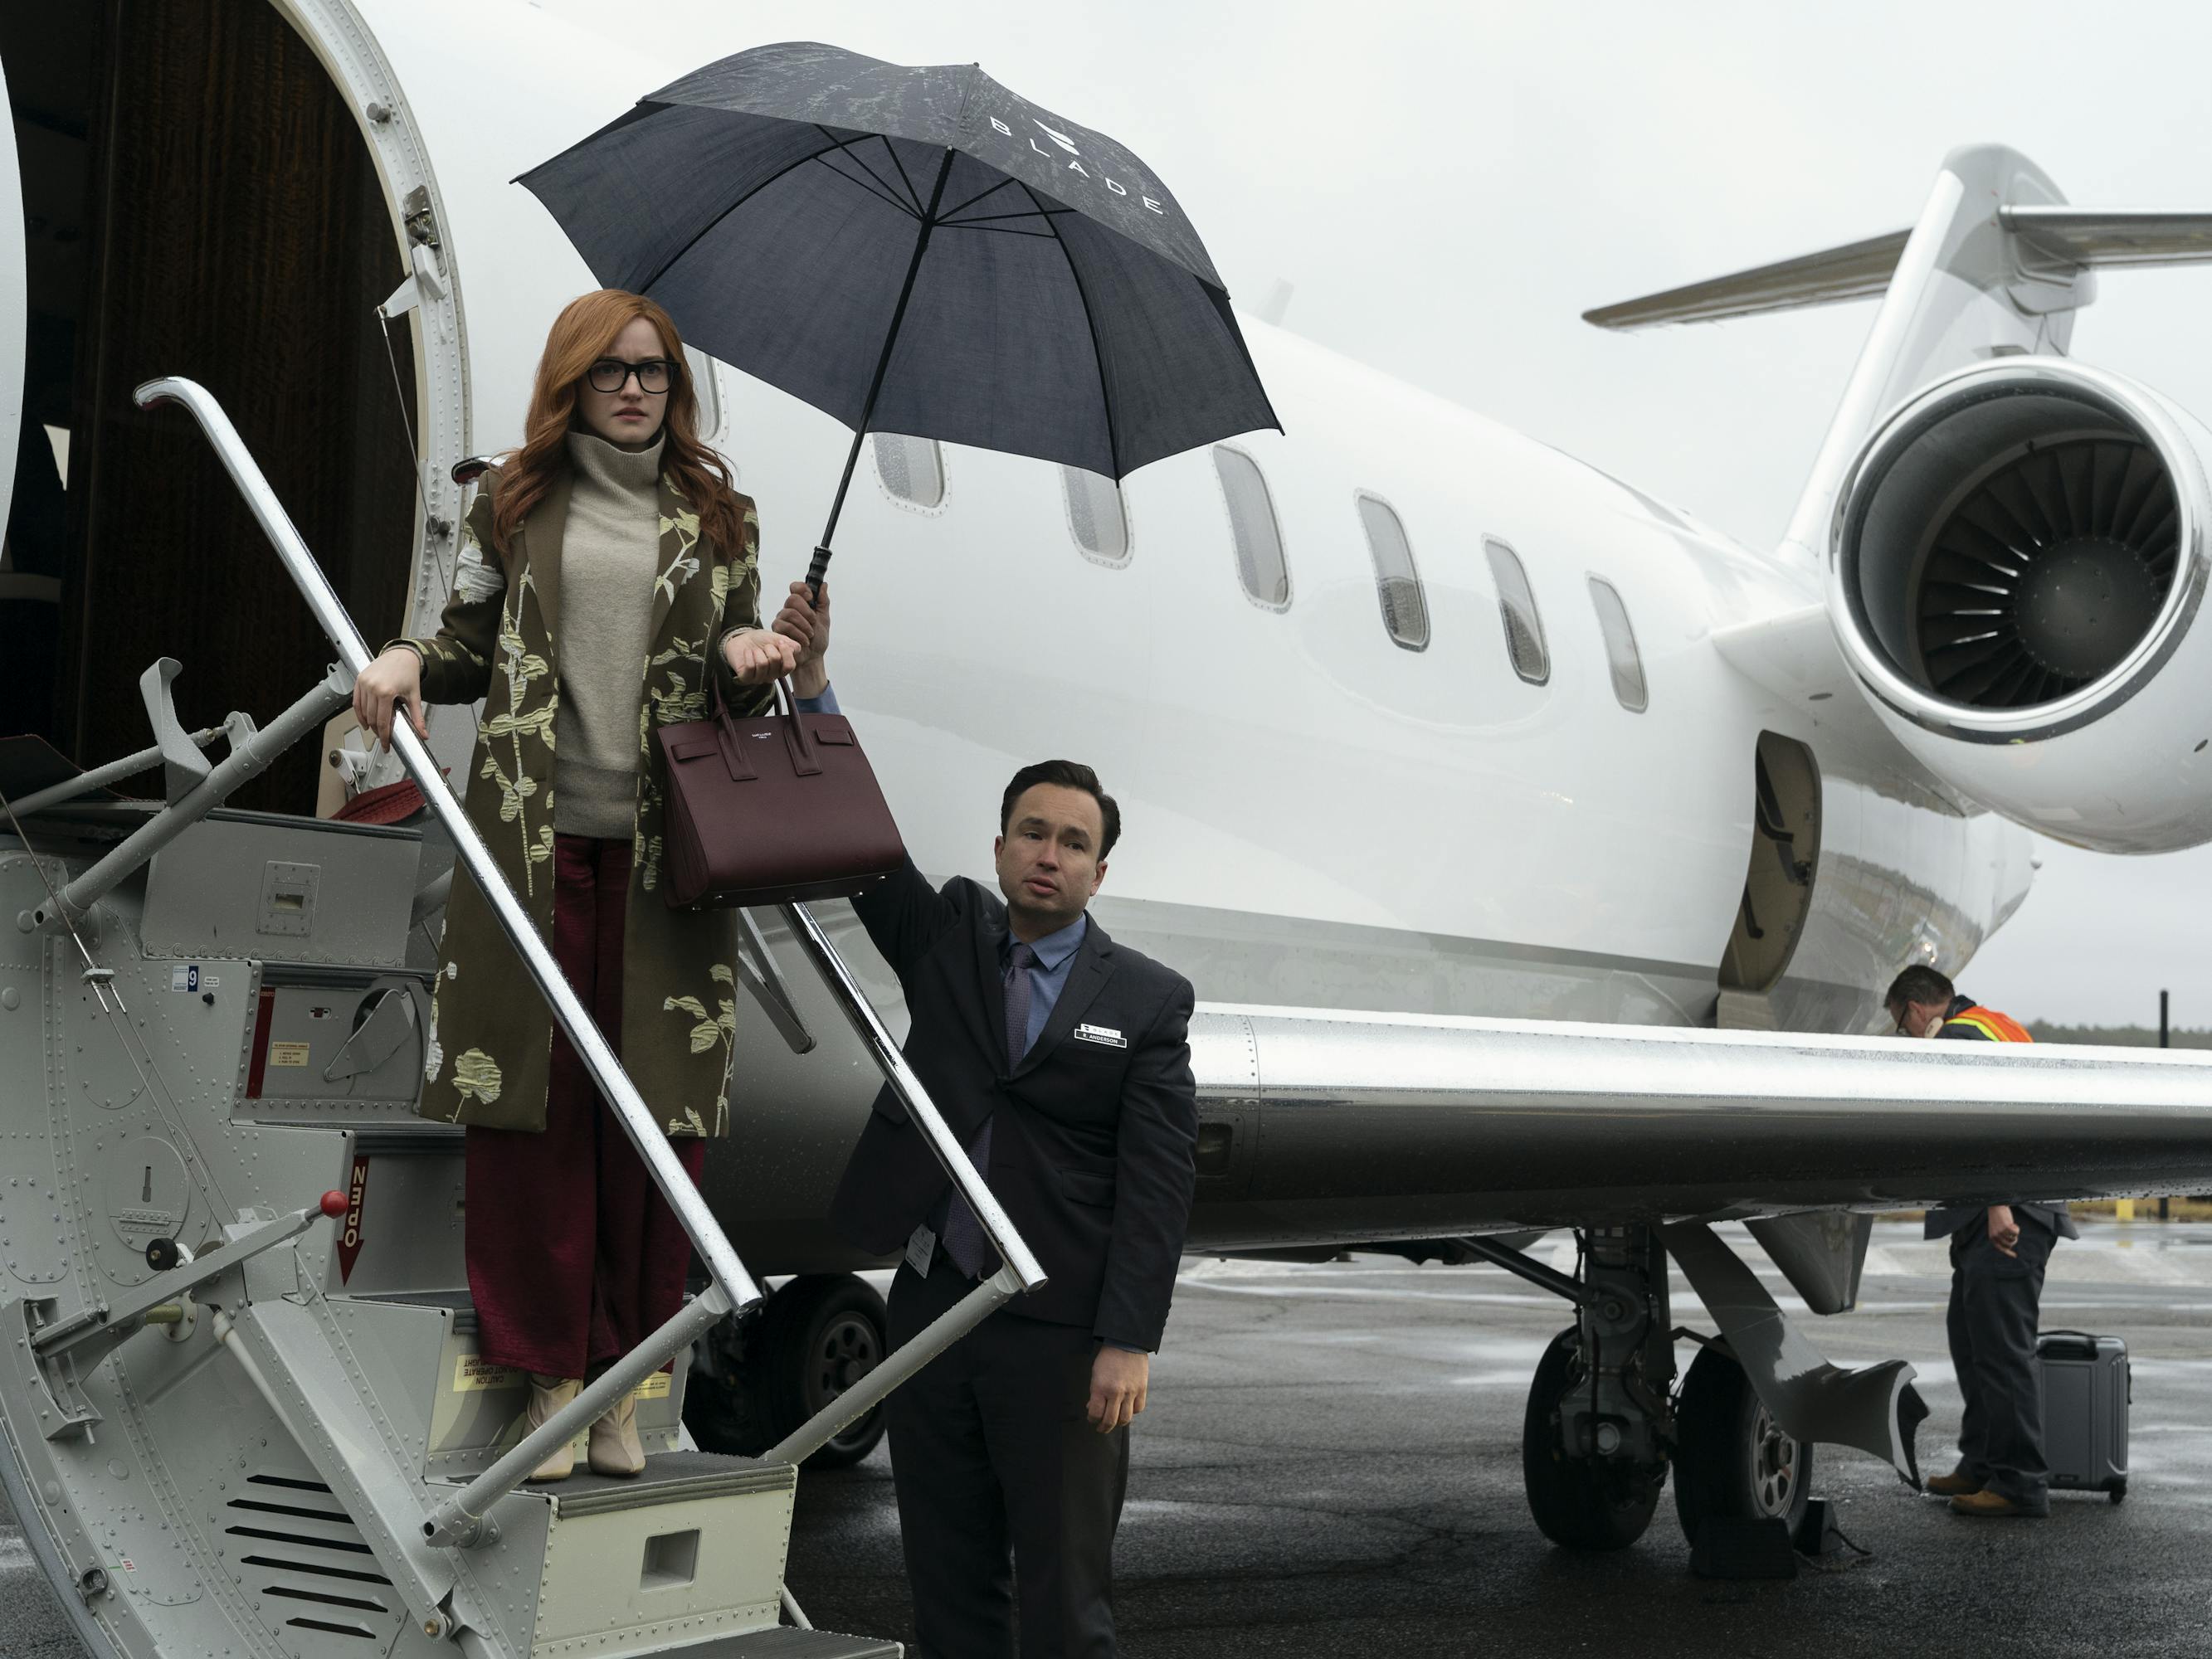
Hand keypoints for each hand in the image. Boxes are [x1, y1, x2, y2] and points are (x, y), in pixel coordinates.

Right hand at [352, 646, 426, 749]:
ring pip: (362, 711)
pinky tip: (365, 719)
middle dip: (377, 731)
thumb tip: (423, 734)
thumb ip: (418, 717)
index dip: (384, 737)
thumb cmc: (408, 673)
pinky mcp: (359, 680)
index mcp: (386, 692)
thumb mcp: (414, 696)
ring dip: (368, 722)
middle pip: (371, 718)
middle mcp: (372, 687)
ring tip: (375, 729)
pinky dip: (359, 713)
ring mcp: (364, 683)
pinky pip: (356, 701)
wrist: (402, 655)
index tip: (386, 745)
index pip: (383, 722)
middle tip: (383, 737)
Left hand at [722, 627, 799, 685]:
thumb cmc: (760, 641)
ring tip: (755, 650)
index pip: (790, 666)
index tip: (780, 642)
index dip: (786, 653)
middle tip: (764, 647)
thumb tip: (796, 649)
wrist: (742, 639)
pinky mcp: (746, 678)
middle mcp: (772, 676)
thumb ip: (789, 644)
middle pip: (776, 661)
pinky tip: (747, 653)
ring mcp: (759, 678)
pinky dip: (748, 655)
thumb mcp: (777, 638)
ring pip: (762, 663)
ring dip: (758, 652)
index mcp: (781, 668)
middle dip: (769, 648)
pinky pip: (750, 666)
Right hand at [771, 580, 830, 698]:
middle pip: (792, 599)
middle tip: (813, 623)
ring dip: (805, 625)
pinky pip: (786, 626)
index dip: (802, 589)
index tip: (811, 598)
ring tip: (810, 635)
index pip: (795, 588)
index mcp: (800, 605)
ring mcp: (781, 619)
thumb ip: (823, 602)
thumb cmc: (818, 641)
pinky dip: (799, 634)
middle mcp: (788, 610)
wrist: (812, 659)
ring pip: (790, 613)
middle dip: (807, 612)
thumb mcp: (824, 619)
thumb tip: (823, 584)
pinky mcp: (776, 630)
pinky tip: (804, 641)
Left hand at [1086, 1345, 1147, 1433]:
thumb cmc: (1107, 1358)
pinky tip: (1127, 1409)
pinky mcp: (1142, 1389)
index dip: (1092, 1420)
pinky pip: (1138, 1409)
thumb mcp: (1095, 1374)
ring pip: (1125, 1419)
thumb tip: (1092, 1408)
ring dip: (1118, 1423)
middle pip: (1110, 1420)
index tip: (1091, 1419)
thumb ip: (1094, 1393)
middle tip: (1101, 1428)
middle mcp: (1116, 1392)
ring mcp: (1130, 1392)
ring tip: (1114, 1422)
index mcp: (1101, 1387)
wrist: (1127, 1343)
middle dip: (1103, 1428)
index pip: (1095, 1414)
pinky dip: (1132, 1412)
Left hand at [1987, 1204, 2020, 1256]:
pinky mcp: (2006, 1227)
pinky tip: (2013, 1224)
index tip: (2015, 1256)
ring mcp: (2000, 1232)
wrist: (1996, 1207)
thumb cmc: (1997, 1218)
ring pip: (2013, 1239)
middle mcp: (1995, 1235)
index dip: (2008, 1253)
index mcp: (1992, 1237)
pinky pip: (2016, 1233)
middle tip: (2013, 1233)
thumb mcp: (1997, 1229)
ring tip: (2011, 1226)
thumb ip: (2001, 1238)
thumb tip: (2010, 1248)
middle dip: (2013, 1240)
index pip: (2000, 1248)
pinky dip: (2017, 1228)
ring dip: (2015, 1234)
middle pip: (2009, 1244)